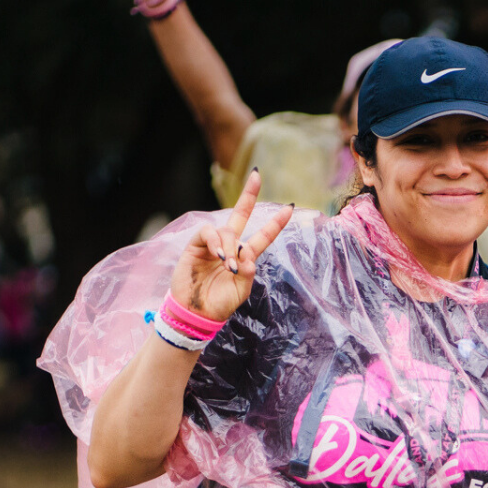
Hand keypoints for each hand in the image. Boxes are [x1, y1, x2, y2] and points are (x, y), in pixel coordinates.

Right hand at [169, 169, 293, 321]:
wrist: (196, 312)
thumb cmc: (219, 304)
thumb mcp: (240, 292)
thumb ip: (247, 274)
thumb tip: (248, 256)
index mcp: (245, 257)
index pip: (263, 236)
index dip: (276, 223)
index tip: (290, 207)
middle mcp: (230, 246)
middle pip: (240, 215)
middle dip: (248, 195)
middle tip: (257, 175)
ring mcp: (213, 244)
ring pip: (226, 231)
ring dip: (230, 246)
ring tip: (229, 266)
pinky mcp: (196, 245)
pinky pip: (208, 233)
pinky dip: (216, 243)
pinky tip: (220, 256)